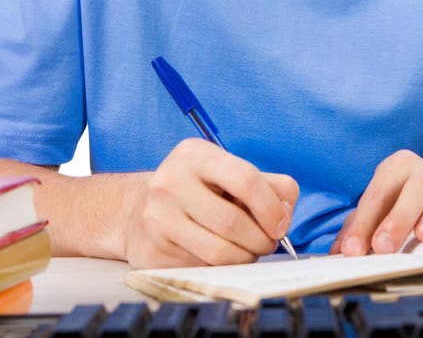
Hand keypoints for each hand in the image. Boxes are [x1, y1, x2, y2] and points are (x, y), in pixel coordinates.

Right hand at [124, 138, 298, 267]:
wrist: (137, 208)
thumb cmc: (196, 189)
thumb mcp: (228, 172)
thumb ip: (268, 185)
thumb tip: (286, 213)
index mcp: (195, 154)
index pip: (246, 180)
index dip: (271, 208)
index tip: (280, 225)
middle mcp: (171, 181)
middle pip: (233, 222)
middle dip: (261, 239)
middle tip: (267, 242)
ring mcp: (158, 217)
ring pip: (219, 252)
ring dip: (245, 257)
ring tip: (248, 249)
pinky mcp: (153, 250)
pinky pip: (202, 268)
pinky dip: (222, 267)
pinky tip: (221, 254)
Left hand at [328, 150, 422, 254]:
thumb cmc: (412, 209)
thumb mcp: (383, 216)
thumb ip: (360, 230)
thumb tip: (338, 252)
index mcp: (400, 169)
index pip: (379, 191)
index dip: (364, 221)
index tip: (354, 250)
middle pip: (416, 184)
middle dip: (398, 216)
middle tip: (383, 247)